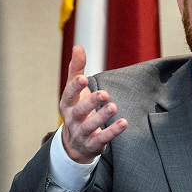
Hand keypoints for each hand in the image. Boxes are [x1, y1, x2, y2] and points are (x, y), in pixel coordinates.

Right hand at [59, 45, 127, 162]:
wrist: (75, 143)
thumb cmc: (77, 109)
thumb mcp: (75, 91)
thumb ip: (77, 69)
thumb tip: (78, 46)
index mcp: (67, 104)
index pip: (69, 94)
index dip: (75, 87)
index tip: (83, 79)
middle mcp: (72, 119)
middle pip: (80, 111)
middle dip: (91, 102)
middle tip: (104, 94)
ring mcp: (82, 133)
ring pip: (90, 126)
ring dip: (102, 117)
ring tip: (114, 107)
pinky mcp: (93, 144)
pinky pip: (102, 139)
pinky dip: (112, 132)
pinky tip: (124, 123)